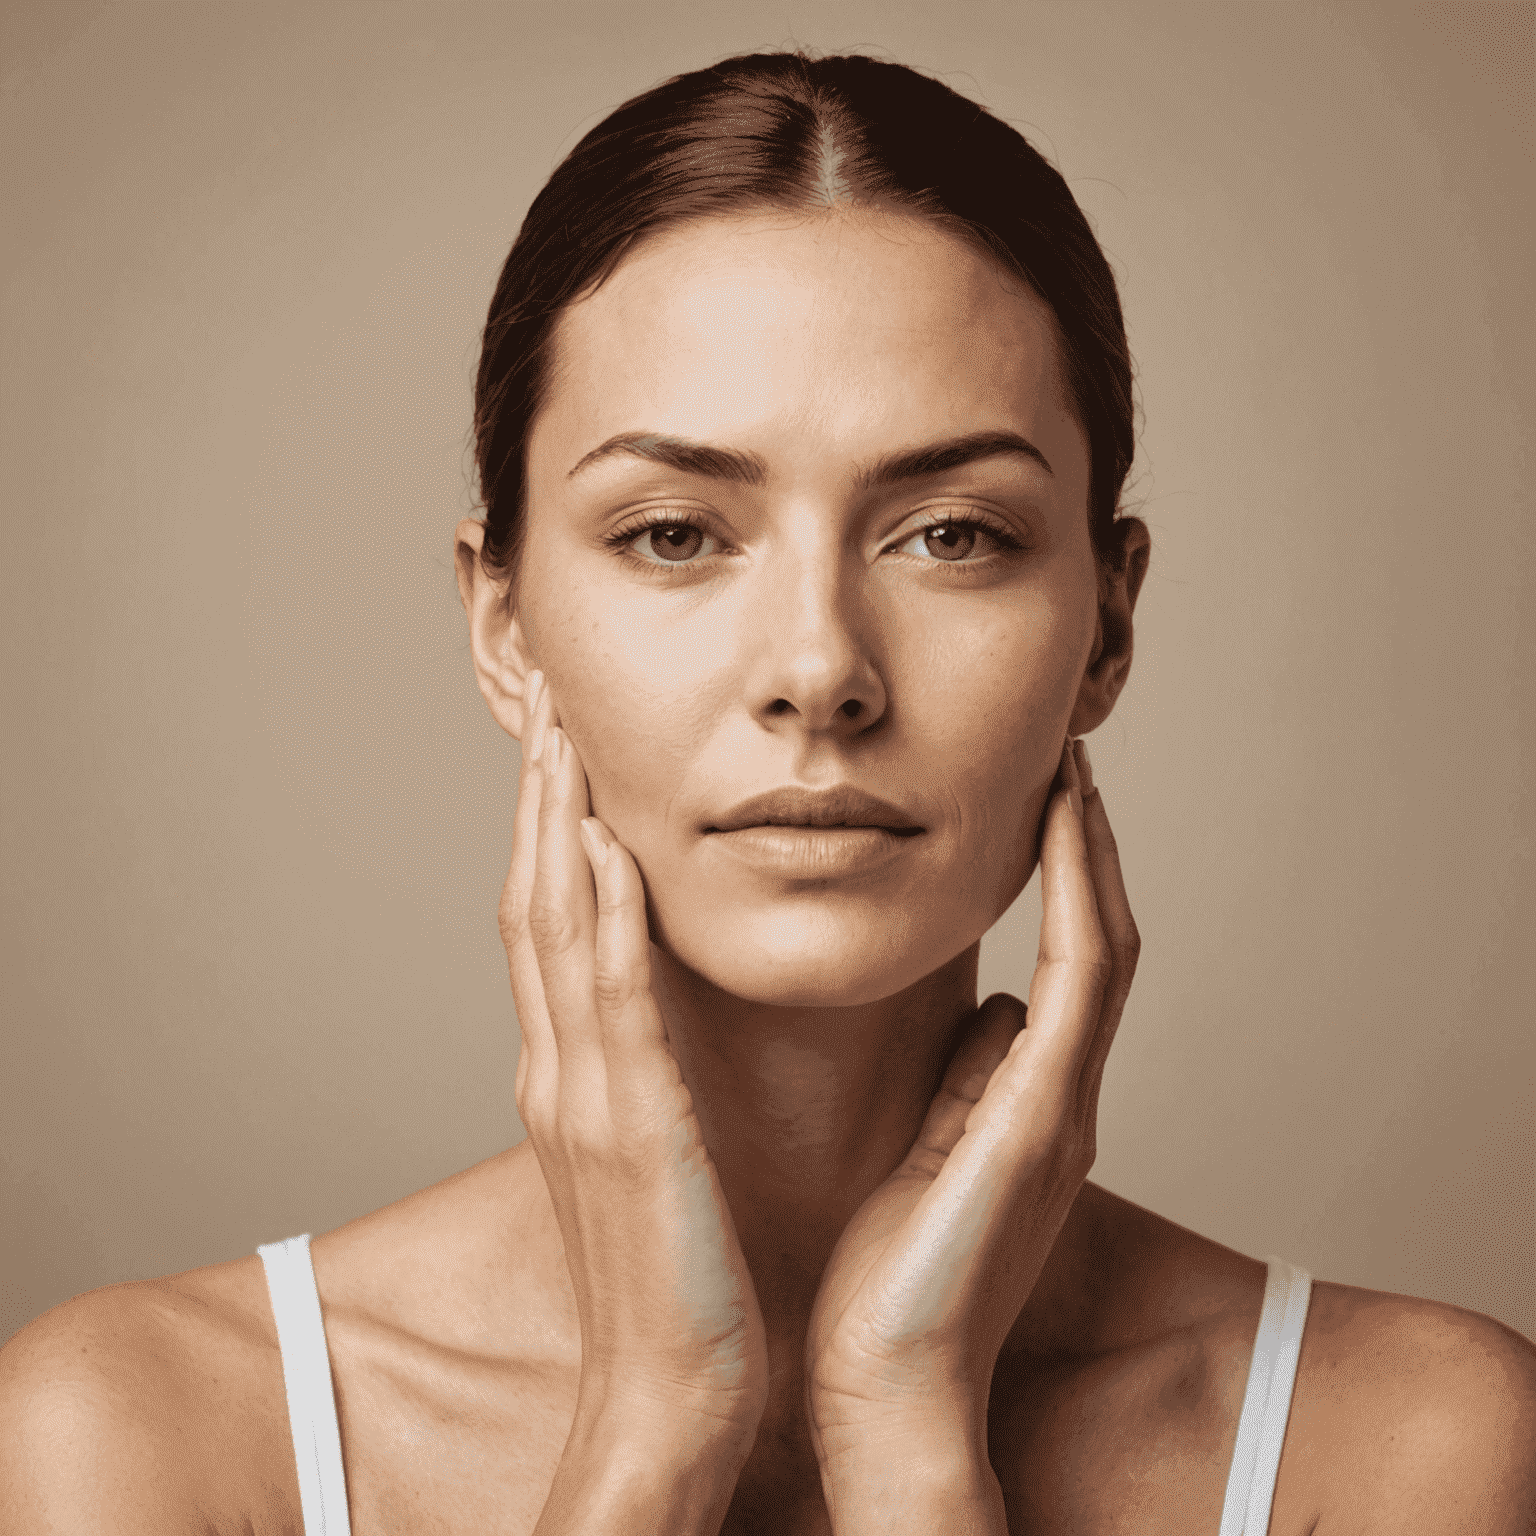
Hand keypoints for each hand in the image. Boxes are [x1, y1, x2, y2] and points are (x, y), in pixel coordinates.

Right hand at [503, 670, 768, 1450]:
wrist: (667, 1392)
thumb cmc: (681, 1276)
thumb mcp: (655, 1155)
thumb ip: (648, 1076)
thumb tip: (665, 1014)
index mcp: (574, 1077)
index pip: (548, 928)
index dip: (548, 833)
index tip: (565, 753)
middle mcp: (559, 1070)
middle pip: (532, 905)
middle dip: (537, 803)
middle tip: (547, 708)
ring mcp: (582, 1094)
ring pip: (552, 934)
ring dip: (554, 829)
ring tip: (562, 740)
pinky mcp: (627, 1124)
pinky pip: (608, 1001)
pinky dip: (596, 919)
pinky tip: (600, 850)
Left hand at [805, 738, 1137, 1487]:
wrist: (889, 1384)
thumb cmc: (891, 1275)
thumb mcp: (933, 1151)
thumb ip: (972, 1081)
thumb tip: (995, 1009)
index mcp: (1031, 1099)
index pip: (1070, 958)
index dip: (1067, 873)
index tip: (1045, 795)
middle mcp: (1064, 1094)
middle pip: (1105, 936)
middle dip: (1091, 846)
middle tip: (1069, 758)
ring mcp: (1065, 1106)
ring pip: (1107, 946)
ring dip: (1093, 853)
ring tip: (1071, 772)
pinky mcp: (1042, 1121)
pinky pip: (1082, 985)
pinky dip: (1079, 901)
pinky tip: (1063, 832)